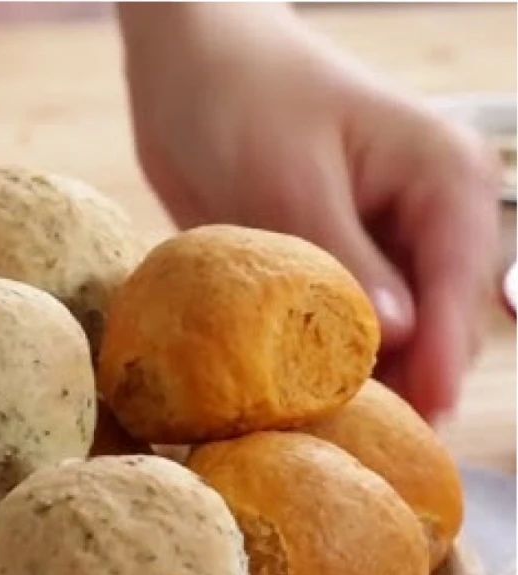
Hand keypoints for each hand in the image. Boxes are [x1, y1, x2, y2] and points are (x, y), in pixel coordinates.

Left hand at [118, 3, 501, 421]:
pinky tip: (293, 401)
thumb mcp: (286, 177)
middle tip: (352, 443)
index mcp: (444, 182)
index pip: (459, 289)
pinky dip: (322, 363)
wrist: (185, 62)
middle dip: (401, 382)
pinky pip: (340, 330)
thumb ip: (339, 257)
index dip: (439, 360)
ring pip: (391, 339)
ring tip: (320, 436)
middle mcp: (427, 220)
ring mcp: (380, 248)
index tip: (417, 420)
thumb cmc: (240, 96)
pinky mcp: (331, 267)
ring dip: (359, 382)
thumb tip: (392, 337)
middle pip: (437, 327)